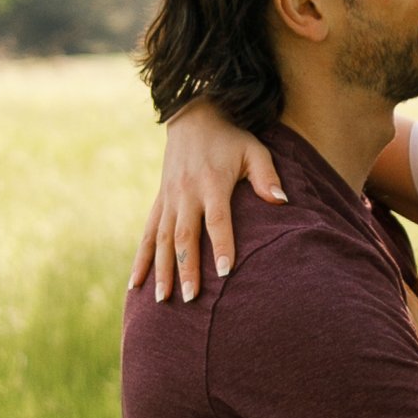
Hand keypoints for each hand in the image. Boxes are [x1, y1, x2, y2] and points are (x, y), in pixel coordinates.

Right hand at [130, 103, 285, 302]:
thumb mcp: (254, 150)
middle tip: (190, 298)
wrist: (193, 117)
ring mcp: (169, 199)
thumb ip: (266, 176)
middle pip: (185, 236)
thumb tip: (282, 201)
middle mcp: (186, 193)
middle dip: (186, 269)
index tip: (224, 272)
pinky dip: (141, 260)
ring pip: (162, 240)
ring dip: (161, 270)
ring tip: (162, 300)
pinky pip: (148, 234)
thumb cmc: (231, 138)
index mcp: (211, 183)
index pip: (216, 220)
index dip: (221, 245)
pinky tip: (136, 285)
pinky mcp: (159, 202)